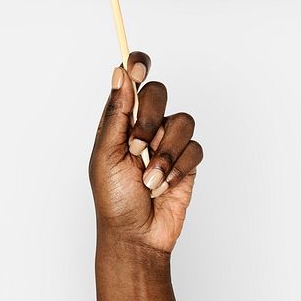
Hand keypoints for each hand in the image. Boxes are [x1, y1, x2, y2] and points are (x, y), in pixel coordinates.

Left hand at [89, 51, 203, 255]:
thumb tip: (119, 73)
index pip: (131, 79)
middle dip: (149, 120)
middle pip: (159, 93)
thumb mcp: (106, 154)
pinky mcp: (188, 161)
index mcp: (120, 120)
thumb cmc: (113, 199)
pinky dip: (178, 168)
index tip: (137, 67)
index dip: (137, 65)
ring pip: (182, 121)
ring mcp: (168, 143)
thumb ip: (117, 113)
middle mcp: (145, 126)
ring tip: (150, 179)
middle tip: (137, 147)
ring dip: (165, 154)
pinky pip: (194, 148)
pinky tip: (164, 186)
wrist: (136, 235)